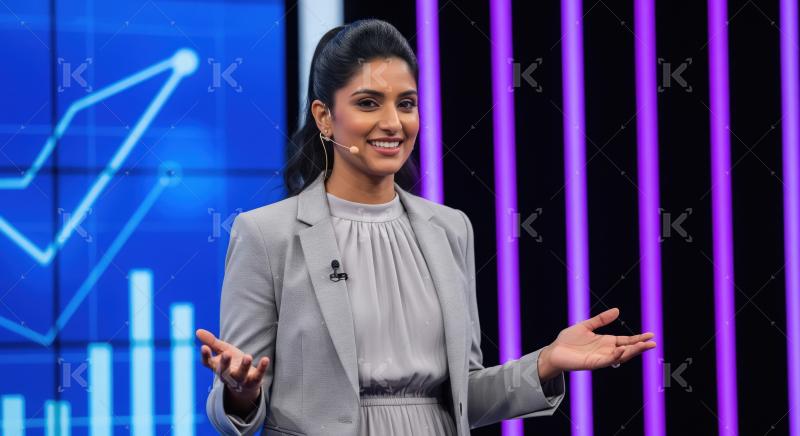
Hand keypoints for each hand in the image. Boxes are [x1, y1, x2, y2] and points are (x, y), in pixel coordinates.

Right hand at [196, 328, 269, 414]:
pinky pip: (258, 376)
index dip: (205, 356)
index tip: (204, 347)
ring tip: (248, 356)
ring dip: (244, 367)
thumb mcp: (222, 351)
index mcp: (217, 367)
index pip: (208, 363)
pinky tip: (265, 359)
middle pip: (224, 372)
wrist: (245, 384)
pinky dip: (261, 368)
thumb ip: (212, 342)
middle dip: (225, 363)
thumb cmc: (232, 363)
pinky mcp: (253, 381)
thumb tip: (197, 331)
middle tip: (227, 353)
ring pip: (241, 375)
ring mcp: (240, 380)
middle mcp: (227, 375)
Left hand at [538, 308, 655, 378]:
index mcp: (606, 342)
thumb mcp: (586, 325)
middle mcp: (606, 350)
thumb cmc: (568, 340)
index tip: (651, 335)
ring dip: (631, 352)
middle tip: (653, 343)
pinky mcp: (593, 363)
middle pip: (627, 349)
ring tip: (642, 346)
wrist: (554, 350)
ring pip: (620, 356)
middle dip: (640, 347)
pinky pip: (607, 361)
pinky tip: (621, 350)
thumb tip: (617, 310)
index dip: (638, 338)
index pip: (626, 340)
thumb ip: (601, 319)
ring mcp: (600, 358)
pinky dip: (615, 356)